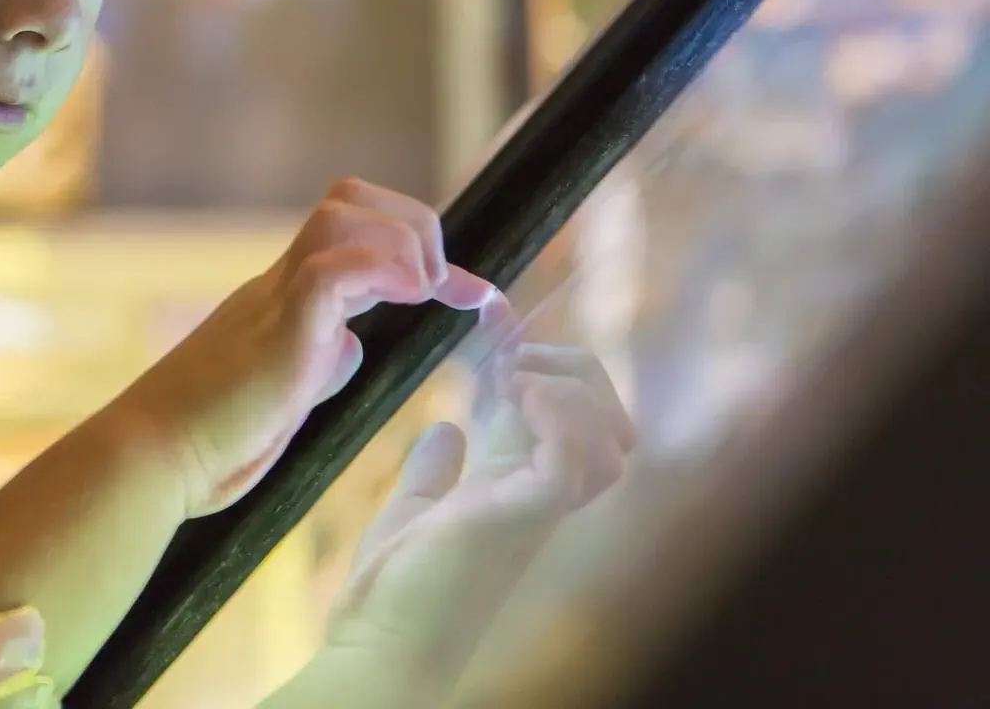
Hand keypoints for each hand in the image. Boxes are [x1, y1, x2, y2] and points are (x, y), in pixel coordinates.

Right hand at [111, 179, 495, 519]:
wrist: (149, 458)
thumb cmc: (205, 443)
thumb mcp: (282, 397)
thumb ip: (316, 366)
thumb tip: (351, 347)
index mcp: (281, 301)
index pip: (350, 237)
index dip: (414, 249)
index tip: (467, 292)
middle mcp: (278, 285)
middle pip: (348, 199)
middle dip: (414, 225)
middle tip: (445, 286)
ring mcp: (275, 300)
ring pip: (342, 212)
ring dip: (402, 240)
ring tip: (426, 290)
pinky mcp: (280, 327)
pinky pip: (334, 267)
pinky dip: (383, 268)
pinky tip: (410, 296)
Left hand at [325, 307, 636, 683]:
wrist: (379, 646)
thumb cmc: (395, 592)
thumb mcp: (416, 510)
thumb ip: (436, 472)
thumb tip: (447, 431)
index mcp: (521, 492)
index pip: (577, 426)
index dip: (556, 376)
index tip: (503, 346)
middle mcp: (542, 501)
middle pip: (614, 431)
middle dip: (579, 375)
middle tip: (517, 358)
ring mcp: (538, 511)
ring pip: (611, 446)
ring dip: (569, 391)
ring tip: (514, 376)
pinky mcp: (523, 519)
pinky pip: (572, 461)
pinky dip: (557, 415)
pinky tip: (517, 392)